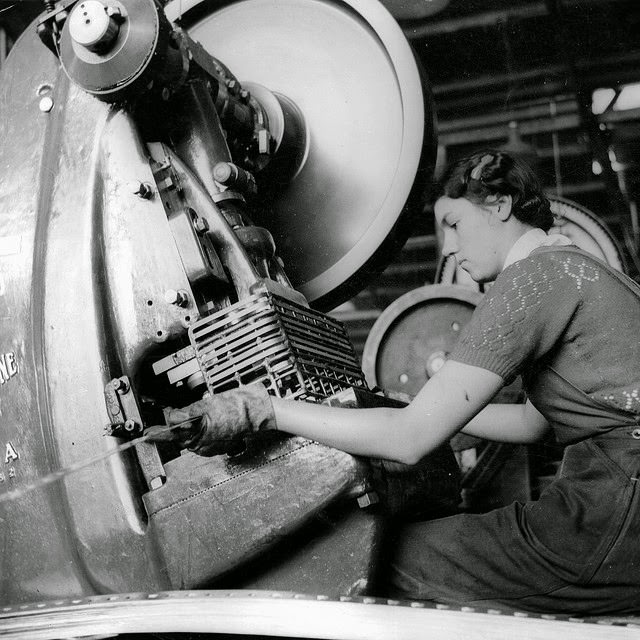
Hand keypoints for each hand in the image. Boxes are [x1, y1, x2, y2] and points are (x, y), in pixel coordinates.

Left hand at [146, 383, 275, 455]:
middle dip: (172, 428)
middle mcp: (204, 445)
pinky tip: (205, 421)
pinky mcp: (219, 445)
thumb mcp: (207, 405)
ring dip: (187, 429)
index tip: (146, 434)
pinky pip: (203, 440)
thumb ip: (186, 413)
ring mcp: (212, 446)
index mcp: (199, 436)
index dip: (157, 433)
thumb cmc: (236, 407)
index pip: (170, 435)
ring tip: (192, 416)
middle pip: (179, 437)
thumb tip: (170, 417)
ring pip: (191, 438)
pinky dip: (200, 431)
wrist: (257, 412)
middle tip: (167, 417)